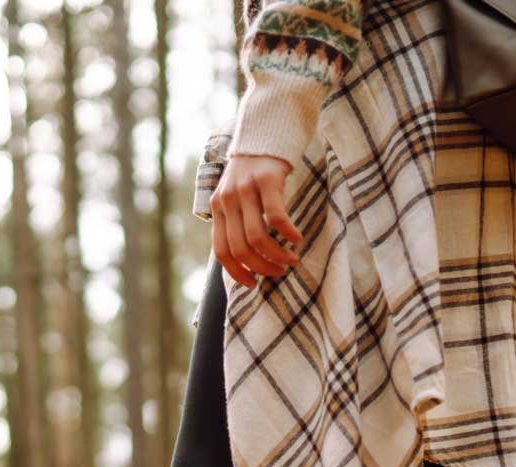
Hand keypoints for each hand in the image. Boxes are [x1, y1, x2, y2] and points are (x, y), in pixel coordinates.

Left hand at [210, 153, 303, 288]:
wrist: (265, 132)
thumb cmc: (255, 173)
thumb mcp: (237, 197)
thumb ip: (236, 223)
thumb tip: (246, 261)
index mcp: (218, 208)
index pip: (222, 251)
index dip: (237, 273)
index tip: (253, 284)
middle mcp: (227, 199)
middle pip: (241, 248)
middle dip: (262, 267)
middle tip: (279, 272)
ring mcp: (245, 189)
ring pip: (257, 237)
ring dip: (277, 255)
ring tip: (291, 260)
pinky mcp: (266, 180)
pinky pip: (276, 217)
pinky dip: (288, 234)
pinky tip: (297, 239)